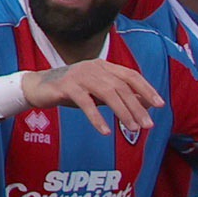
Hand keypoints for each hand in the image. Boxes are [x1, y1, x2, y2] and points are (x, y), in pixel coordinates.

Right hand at [22, 57, 163, 140]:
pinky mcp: (66, 86)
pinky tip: (105, 131)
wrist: (37, 87)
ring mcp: (79, 75)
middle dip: (137, 106)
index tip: (159, 104)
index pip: (130, 75)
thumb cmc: (71, 91)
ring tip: (132, 128)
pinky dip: (97, 118)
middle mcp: (93, 67)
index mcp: (103, 65)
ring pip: (107, 93)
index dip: (146, 89)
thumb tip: (146, 104)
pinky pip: (85, 103)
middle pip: (121, 86)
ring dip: (122, 112)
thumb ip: (118, 96)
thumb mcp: (97, 93)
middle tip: (148, 125)